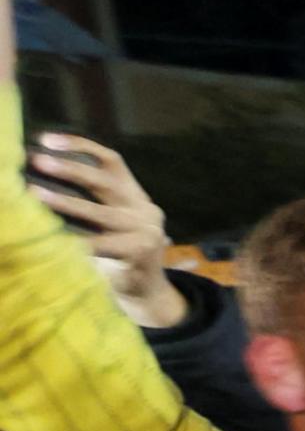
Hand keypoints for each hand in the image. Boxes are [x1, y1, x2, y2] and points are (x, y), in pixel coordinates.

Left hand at [31, 135, 177, 325]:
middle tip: (38, 160)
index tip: (46, 140)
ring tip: (33, 194)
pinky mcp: (141, 254)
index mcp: (136, 196)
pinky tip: (53, 240)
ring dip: (64, 202)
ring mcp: (146, 232)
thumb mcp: (110, 221)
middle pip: (105, 182)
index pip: (111, 161)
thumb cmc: (115, 252)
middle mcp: (144, 209)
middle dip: (69, 169)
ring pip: (100, 213)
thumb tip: (40, 179)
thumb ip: (92, 202)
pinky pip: (102, 246)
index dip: (80, 146)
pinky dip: (76, 242)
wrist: (146, 291)